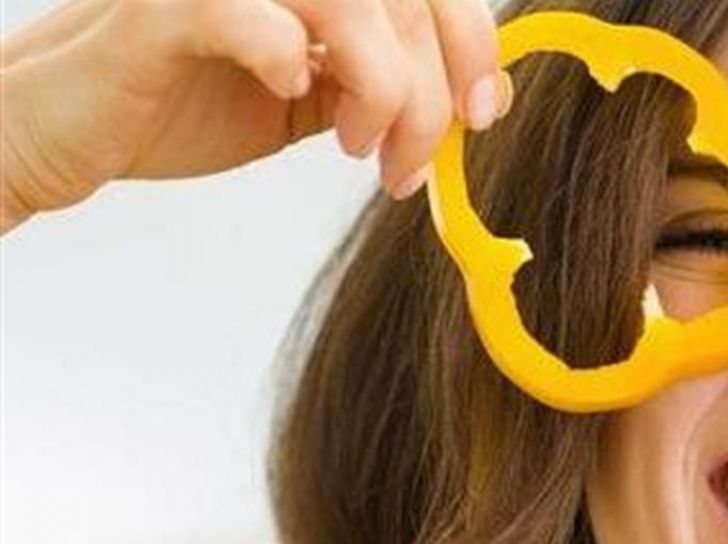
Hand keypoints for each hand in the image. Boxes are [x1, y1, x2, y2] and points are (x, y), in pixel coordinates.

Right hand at [1, 0, 508, 232]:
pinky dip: (287, 53)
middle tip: (406, 163)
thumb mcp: (306, 98)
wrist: (66, 130)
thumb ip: (376, 86)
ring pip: (350, 1)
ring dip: (379, 84)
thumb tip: (468, 104)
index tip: (481, 114)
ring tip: (358, 148)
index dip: (473, 42)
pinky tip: (288, 90)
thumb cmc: (180, 103)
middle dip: (429, 93)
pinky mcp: (167, 7)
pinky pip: (250, 15)